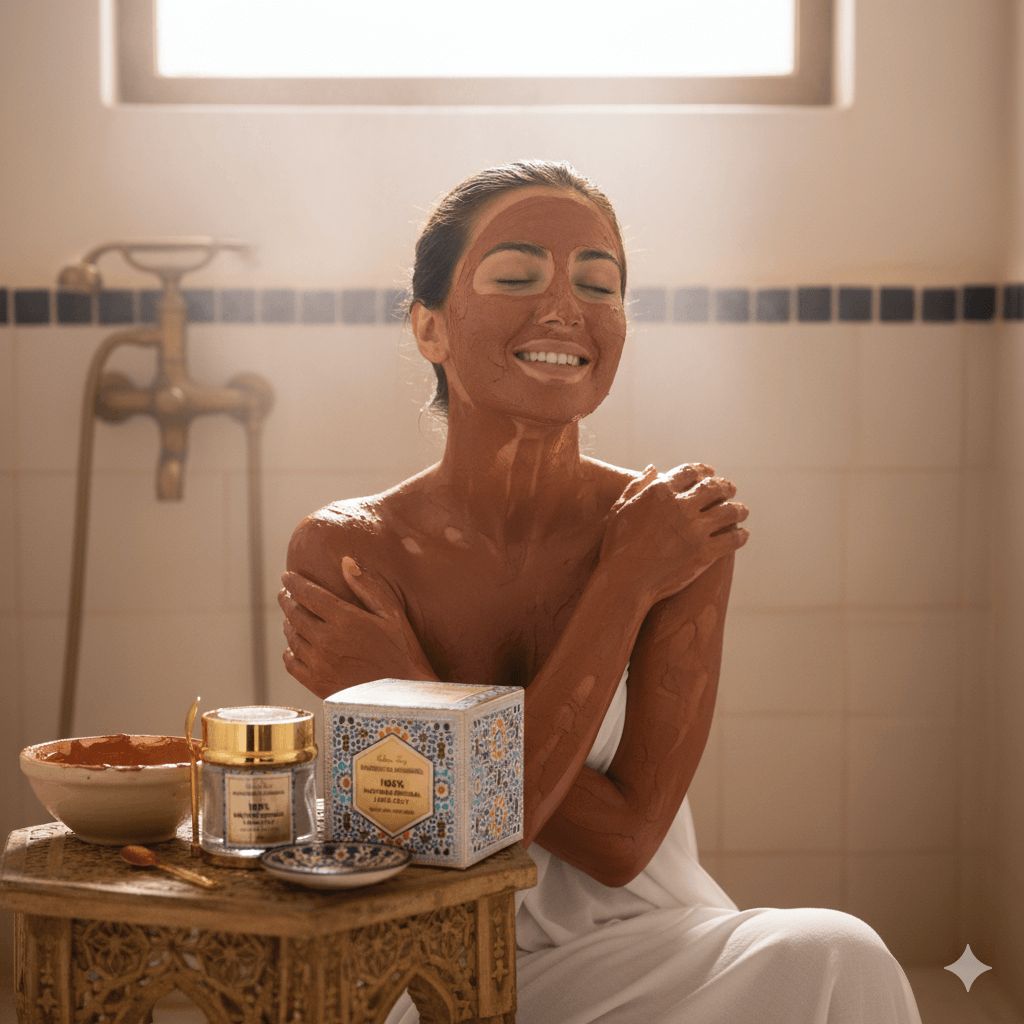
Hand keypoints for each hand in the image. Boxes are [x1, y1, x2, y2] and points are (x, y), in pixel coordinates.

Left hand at [279, 557, 436, 697]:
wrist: (403, 697)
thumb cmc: (403, 653)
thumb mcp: (392, 615)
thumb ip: (368, 587)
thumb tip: (346, 562)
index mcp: (345, 620)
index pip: (309, 594)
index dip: (295, 583)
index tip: (288, 577)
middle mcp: (327, 640)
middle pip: (295, 614)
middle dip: (287, 600)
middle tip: (285, 594)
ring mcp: (319, 664)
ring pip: (291, 637)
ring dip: (288, 624)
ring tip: (291, 618)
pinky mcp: (317, 684)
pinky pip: (291, 664)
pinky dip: (289, 652)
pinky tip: (294, 647)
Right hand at [600, 463, 748, 603]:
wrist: (625, 581)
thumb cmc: (617, 545)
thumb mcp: (621, 510)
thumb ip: (637, 486)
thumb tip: (653, 468)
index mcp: (659, 492)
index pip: (690, 472)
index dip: (703, 470)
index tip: (710, 472)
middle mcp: (680, 506)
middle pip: (713, 488)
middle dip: (725, 486)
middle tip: (731, 488)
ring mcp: (694, 530)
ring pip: (728, 511)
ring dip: (739, 509)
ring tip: (743, 510)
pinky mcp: (704, 552)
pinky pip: (731, 539)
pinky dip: (740, 536)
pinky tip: (743, 535)